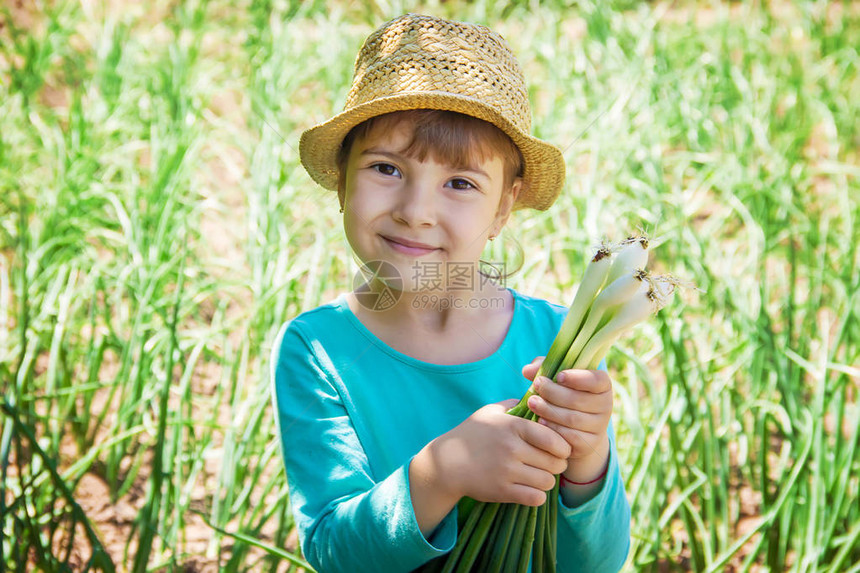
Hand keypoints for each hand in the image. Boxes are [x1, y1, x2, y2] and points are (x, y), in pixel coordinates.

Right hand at [429, 399, 571, 506]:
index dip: (563, 447)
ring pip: (548, 481)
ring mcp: (507, 471)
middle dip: (557, 464)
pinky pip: (536, 498)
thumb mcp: (490, 411)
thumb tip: (539, 399)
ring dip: (547, 480)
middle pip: (555, 462)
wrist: (447, 462)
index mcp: (513, 426)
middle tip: (551, 463)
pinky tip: (530, 489)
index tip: (560, 450)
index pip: (554, 439)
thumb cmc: (472, 434)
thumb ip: (515, 405)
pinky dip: (537, 495)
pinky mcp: (502, 491)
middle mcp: (512, 448)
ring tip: (539, 476)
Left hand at [521, 357, 611, 466]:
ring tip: (532, 403)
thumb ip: (543, 368)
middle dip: (554, 392)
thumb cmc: (563, 393)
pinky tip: (540, 422)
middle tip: (536, 385)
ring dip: (549, 410)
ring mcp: (599, 427)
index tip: (559, 375)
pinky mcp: (589, 444)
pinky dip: (553, 429)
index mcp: (603, 385)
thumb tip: (527, 370)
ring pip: (573, 419)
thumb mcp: (556, 377)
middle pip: (578, 400)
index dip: (578, 378)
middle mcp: (606, 406)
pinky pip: (570, 437)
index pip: (597, 380)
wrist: (576, 427)